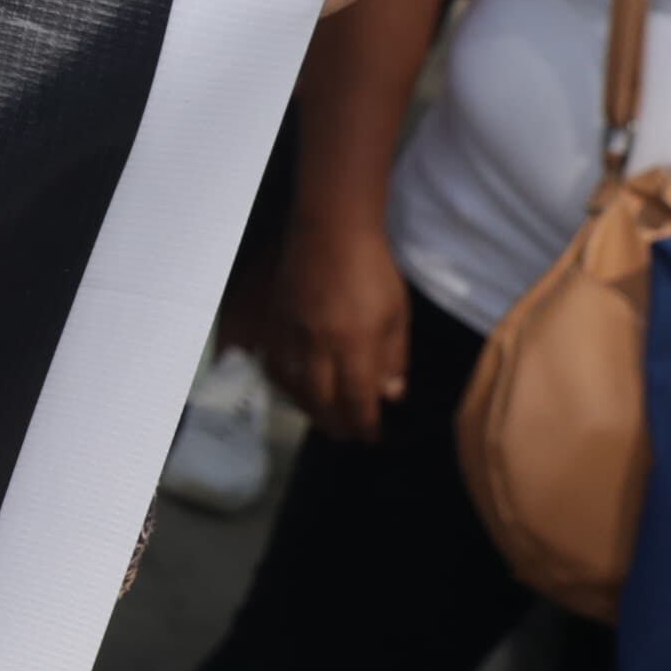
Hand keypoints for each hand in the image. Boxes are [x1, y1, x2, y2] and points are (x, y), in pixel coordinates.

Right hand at [265, 202, 408, 441]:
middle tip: (346, 436)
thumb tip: (390, 394)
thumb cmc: (373, 271)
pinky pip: (273, 364)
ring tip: (321, 418)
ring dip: (308, 409)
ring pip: (293, 386)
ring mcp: (289, 335)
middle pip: (321, 401)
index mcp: (352, 346)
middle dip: (335, 424)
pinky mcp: (273, 321)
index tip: (371, 438)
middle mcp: (316, 347)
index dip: (364, 425)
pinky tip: (294, 388)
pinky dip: (284, 384)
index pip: (356, 401)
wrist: (329, 231)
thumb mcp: (397, 315)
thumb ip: (393, 358)